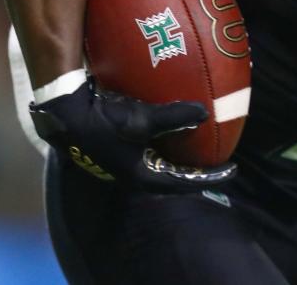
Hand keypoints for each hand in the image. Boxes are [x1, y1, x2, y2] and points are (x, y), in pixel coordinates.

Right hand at [29, 81, 235, 189]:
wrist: (65, 113)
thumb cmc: (103, 121)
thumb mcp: (142, 120)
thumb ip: (175, 118)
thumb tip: (205, 114)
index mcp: (141, 177)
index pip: (183, 183)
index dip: (209, 178)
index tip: (231, 170)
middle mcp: (133, 173)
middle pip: (172, 176)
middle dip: (195, 170)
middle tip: (216, 159)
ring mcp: (124, 160)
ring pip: (160, 161)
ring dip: (179, 154)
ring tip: (198, 142)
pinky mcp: (118, 145)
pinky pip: (149, 145)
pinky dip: (165, 137)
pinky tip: (170, 120)